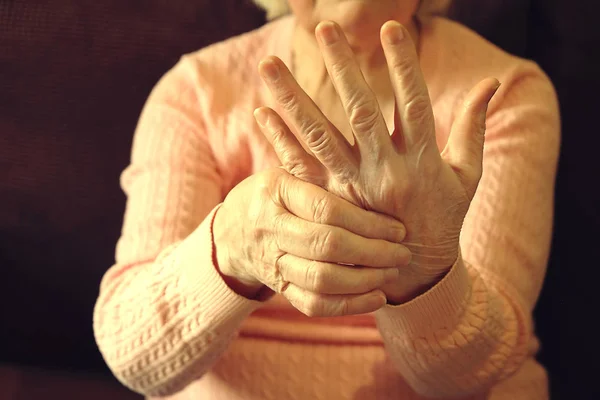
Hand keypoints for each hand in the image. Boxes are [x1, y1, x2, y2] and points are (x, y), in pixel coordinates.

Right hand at [213, 168, 411, 315]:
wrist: (230, 232)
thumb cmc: (272, 195)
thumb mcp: (288, 172)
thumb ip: (323, 176)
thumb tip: (381, 180)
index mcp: (276, 191)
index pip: (326, 210)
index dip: (367, 222)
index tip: (398, 228)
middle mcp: (270, 228)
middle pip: (326, 245)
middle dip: (372, 252)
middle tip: (402, 253)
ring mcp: (271, 262)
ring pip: (320, 279)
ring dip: (364, 279)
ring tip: (392, 272)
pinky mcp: (278, 288)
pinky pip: (312, 304)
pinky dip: (348, 306)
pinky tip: (376, 297)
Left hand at [255, 21, 499, 302]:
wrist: (412, 273)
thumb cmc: (443, 218)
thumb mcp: (466, 177)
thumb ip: (472, 128)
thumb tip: (492, 84)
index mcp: (421, 161)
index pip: (414, 104)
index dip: (403, 66)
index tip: (390, 28)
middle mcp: (383, 171)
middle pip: (360, 113)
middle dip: (343, 69)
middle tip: (325, 29)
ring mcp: (351, 187)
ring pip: (320, 137)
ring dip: (293, 99)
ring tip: (269, 65)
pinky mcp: (329, 201)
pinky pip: (301, 169)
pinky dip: (280, 141)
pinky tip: (261, 113)